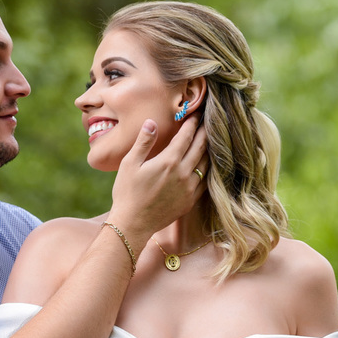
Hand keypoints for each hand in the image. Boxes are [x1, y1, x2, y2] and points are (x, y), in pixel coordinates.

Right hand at [107, 116, 208, 242]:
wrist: (133, 224)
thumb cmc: (127, 193)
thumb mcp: (130, 164)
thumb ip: (144, 142)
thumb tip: (151, 122)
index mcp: (169, 161)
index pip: (186, 137)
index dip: (192, 124)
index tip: (196, 114)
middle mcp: (183, 173)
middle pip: (200, 148)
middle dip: (204, 133)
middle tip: (208, 122)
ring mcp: (189, 188)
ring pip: (206, 164)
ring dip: (208, 150)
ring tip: (210, 141)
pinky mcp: (190, 201)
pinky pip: (204, 182)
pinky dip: (207, 170)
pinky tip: (207, 166)